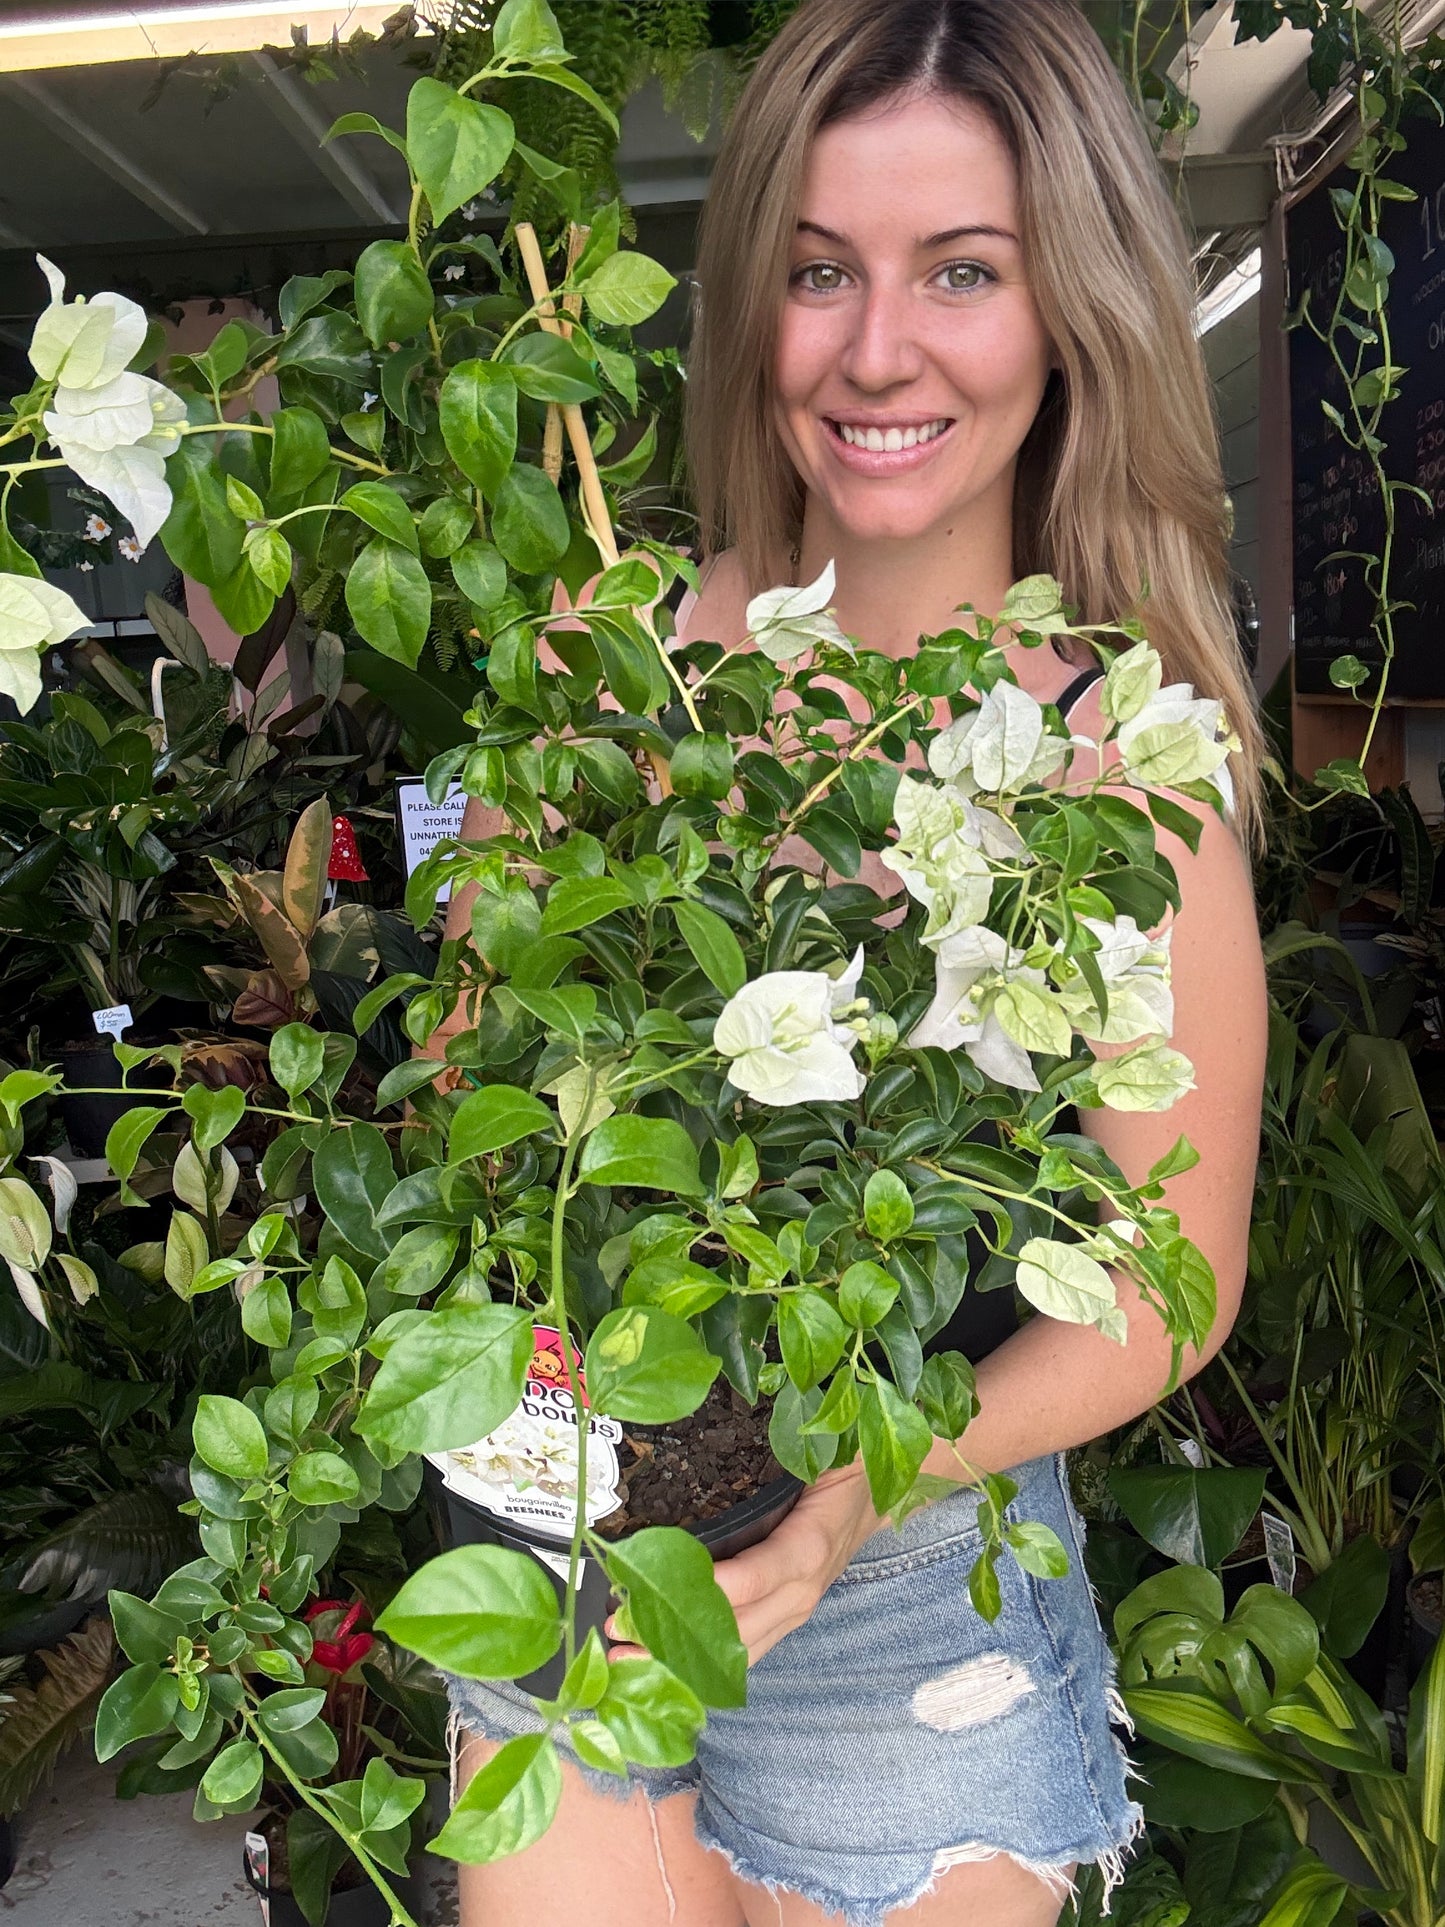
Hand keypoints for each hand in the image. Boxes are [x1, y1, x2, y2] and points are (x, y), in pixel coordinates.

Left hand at [605, 1463, 880, 1668]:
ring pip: (737, 1652)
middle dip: (676, 1635)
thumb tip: (737, 1420)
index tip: (660, 1591)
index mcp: (810, 1544)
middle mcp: (800, 1589)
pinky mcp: (783, 1619)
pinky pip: (744, 1652)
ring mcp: (792, 1610)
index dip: (714, 1588)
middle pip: (738, 1627)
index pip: (759, 1575)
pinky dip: (701, 1664)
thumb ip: (785, 1449)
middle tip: (618, 1633)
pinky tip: (657, 1664)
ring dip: (680, 1659)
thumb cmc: (842, 1467)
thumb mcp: (823, 1450)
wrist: (875, 1496)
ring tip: (624, 1657)